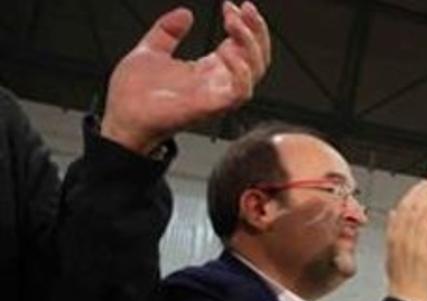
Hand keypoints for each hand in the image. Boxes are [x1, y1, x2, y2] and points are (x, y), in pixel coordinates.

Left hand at [101, 2, 271, 154]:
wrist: (121, 117)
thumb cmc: (133, 95)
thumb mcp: (150, 50)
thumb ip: (168, 31)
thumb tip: (184, 13)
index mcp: (208, 70)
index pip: (242, 48)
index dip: (243, 25)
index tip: (231, 5)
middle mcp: (217, 82)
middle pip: (257, 58)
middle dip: (256, 30)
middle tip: (243, 9)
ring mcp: (216, 94)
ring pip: (255, 72)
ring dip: (250, 44)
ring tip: (233, 23)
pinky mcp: (211, 106)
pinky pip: (240, 91)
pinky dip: (241, 71)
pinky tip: (227, 51)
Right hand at [385, 174, 426, 300]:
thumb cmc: (403, 280)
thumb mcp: (392, 252)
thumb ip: (394, 231)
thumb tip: (394, 213)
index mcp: (394, 236)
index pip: (404, 207)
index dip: (416, 192)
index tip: (425, 183)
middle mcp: (404, 239)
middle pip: (417, 207)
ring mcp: (417, 246)